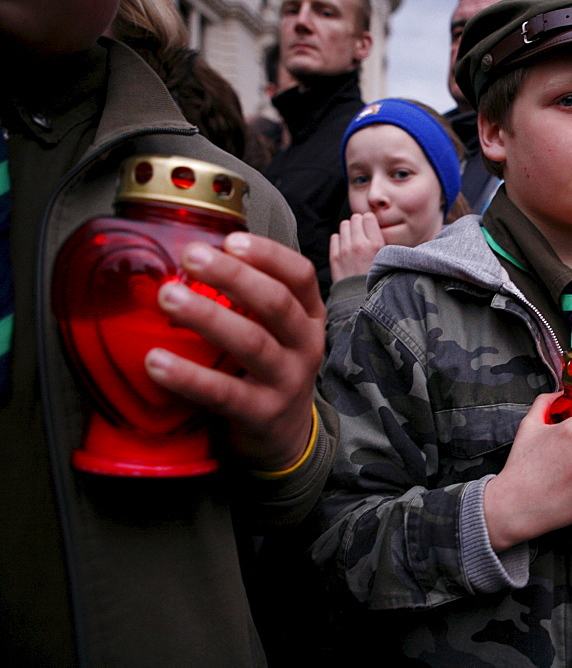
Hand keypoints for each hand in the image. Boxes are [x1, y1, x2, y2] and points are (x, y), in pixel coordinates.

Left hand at [145, 232, 325, 471]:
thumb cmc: (270, 368)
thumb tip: (189, 255)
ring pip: (252, 343)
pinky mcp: (263, 415)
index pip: (299, 276)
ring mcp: (288, 382)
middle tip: (190, 257)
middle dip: (233, 276)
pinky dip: (188, 376)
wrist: (287, 437)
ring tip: (167, 297)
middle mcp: (305, 345)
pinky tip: (155, 362)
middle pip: (276, 303)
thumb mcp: (276, 331)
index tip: (229, 239)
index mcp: (309, 316)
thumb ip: (248, 299)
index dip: (268, 254)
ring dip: (208, 316)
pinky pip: (224, 393)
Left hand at [329, 212, 384, 282]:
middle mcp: (359, 244)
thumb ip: (383, 242)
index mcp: (376, 244)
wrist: (362, 301)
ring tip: (354, 241)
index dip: (369, 222)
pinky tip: (345, 249)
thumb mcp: (388, 260)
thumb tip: (374, 227)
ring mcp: (345, 250)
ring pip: (344, 225)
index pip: (368, 217)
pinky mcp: (334, 257)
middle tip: (362, 235)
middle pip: (355, 218)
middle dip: (359, 224)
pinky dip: (340, 240)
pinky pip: (335, 237)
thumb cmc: (378, 281)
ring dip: (349, 230)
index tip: (370, 228)